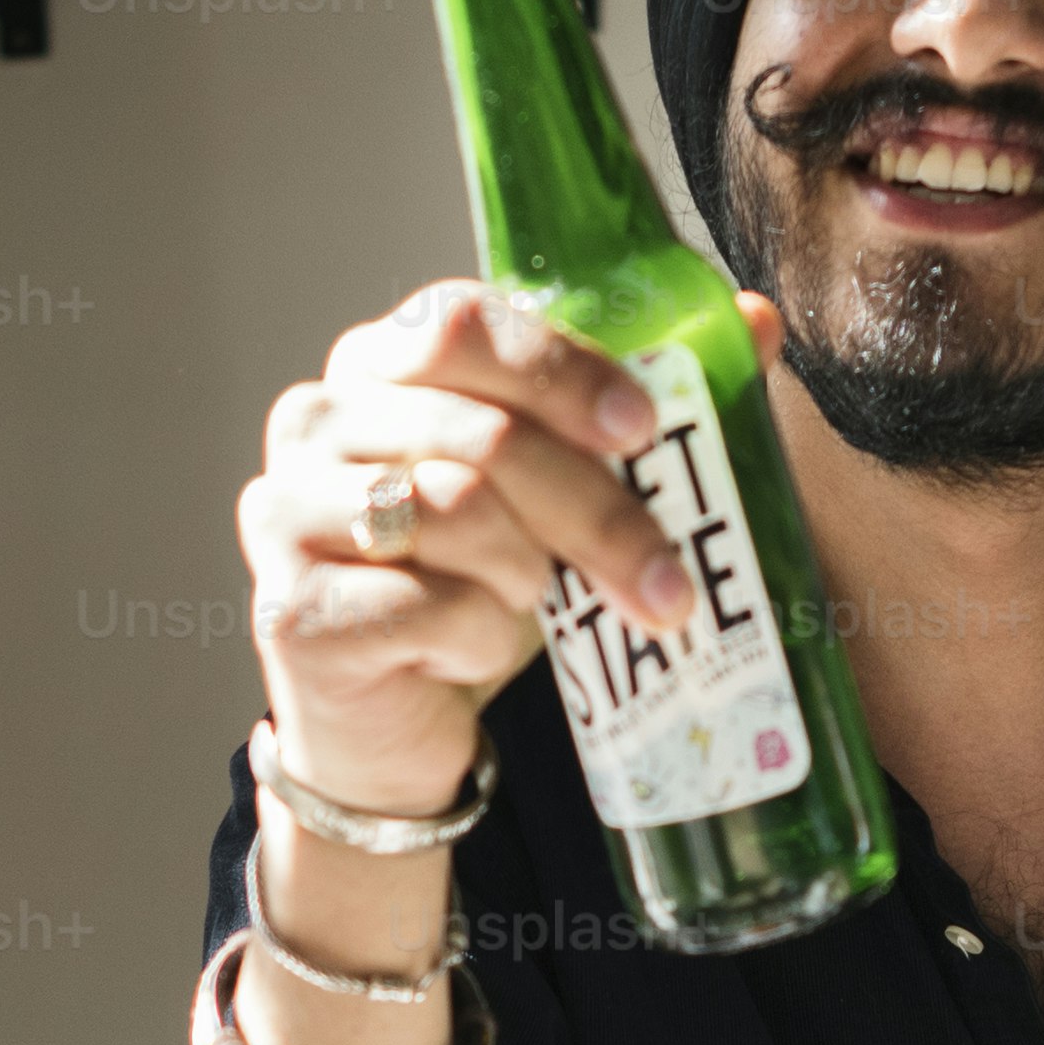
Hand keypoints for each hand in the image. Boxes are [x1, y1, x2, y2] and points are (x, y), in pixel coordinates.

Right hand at [238, 280, 785, 813]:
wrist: (384, 723)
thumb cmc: (469, 584)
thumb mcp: (555, 492)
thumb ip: (637, 405)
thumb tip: (757, 322)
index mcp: (378, 363)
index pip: (461, 322)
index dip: (561, 371)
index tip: (645, 431)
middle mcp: (315, 418)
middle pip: (480, 435)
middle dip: (596, 511)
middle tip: (670, 582)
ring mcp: (286, 509)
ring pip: (453, 514)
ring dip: (531, 574)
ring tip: (542, 605)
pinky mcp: (289, 607)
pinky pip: (422, 605)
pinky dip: (477, 635)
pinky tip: (473, 649)